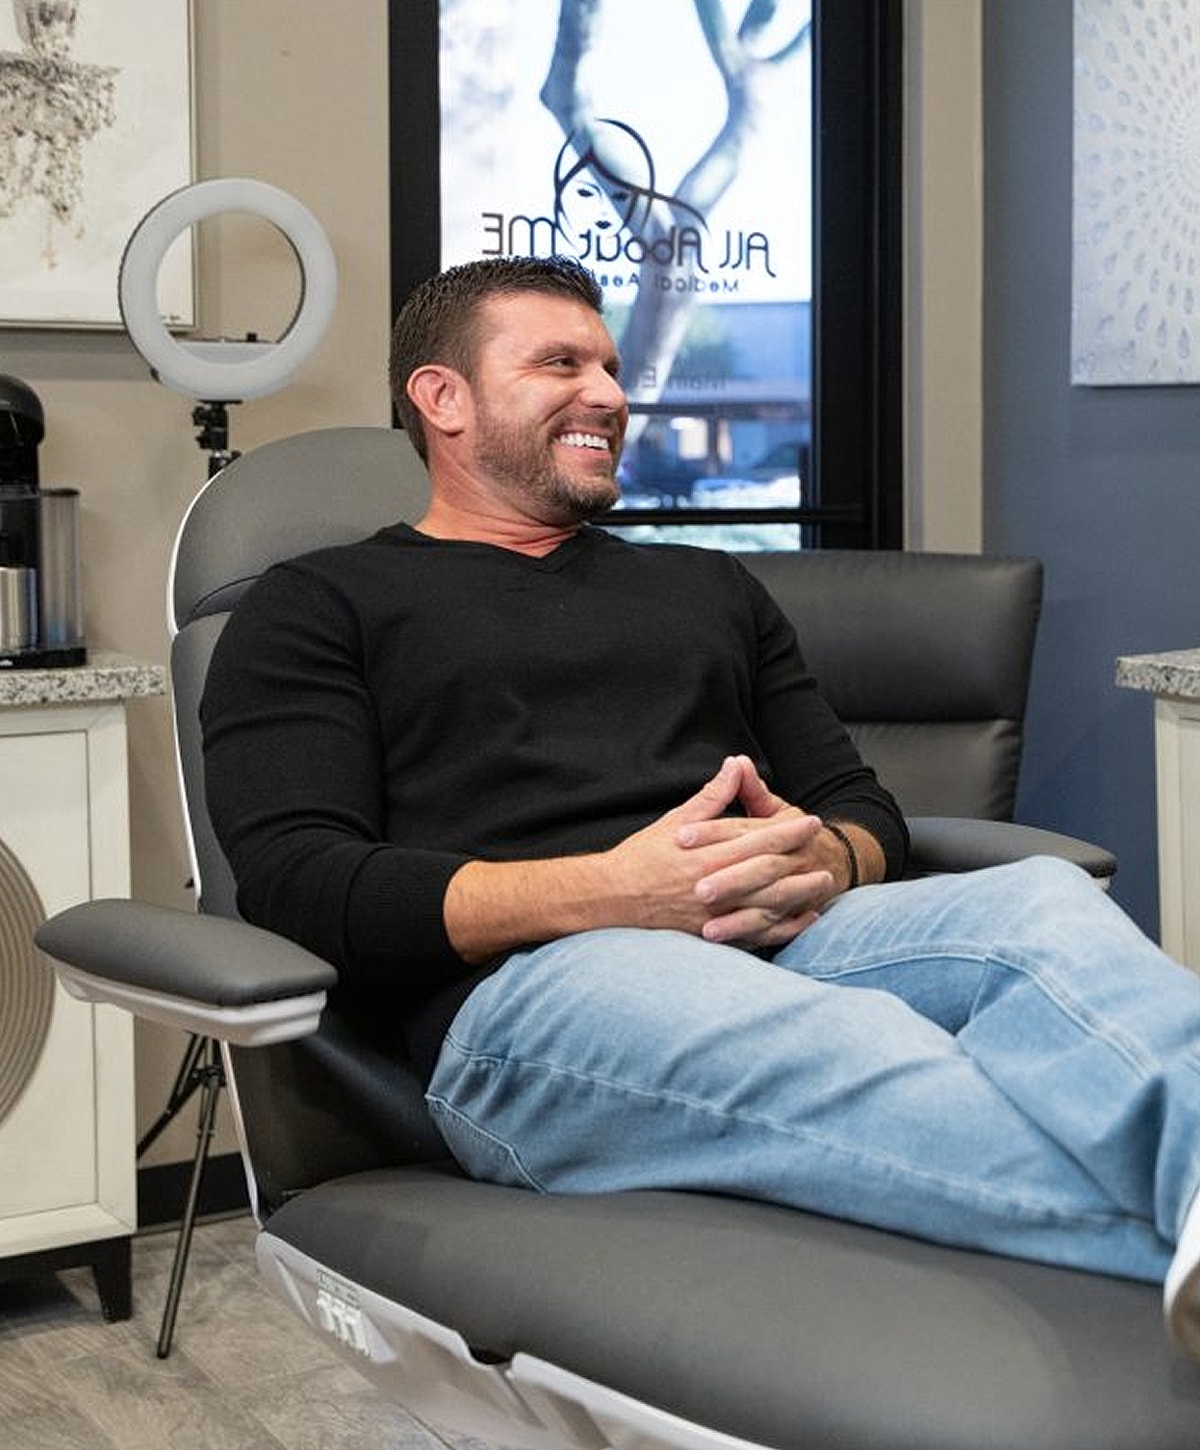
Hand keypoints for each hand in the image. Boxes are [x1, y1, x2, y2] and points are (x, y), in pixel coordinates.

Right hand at [604, 757, 835, 950]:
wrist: (611, 899)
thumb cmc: (641, 858)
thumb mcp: (675, 821)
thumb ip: (710, 797)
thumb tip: (734, 766)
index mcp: (706, 854)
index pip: (757, 840)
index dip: (787, 831)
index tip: (810, 822)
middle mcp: (713, 885)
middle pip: (768, 872)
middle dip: (799, 861)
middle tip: (824, 851)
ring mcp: (713, 914)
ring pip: (765, 905)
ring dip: (798, 895)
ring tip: (823, 885)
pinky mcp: (710, 934)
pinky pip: (753, 934)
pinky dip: (780, 929)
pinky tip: (800, 921)